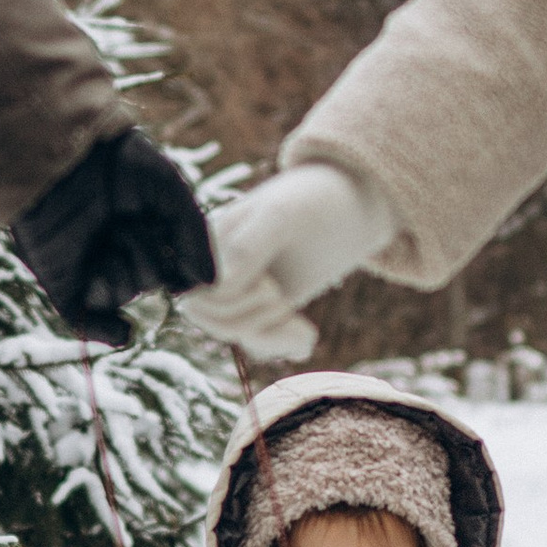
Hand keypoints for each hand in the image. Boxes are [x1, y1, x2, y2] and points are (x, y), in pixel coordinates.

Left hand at [11, 128, 214, 348]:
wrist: (59, 153)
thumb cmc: (117, 162)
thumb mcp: (170, 192)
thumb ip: (194, 236)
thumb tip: (207, 285)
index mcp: (145, 228)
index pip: (174, 263)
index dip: (182, 264)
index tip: (180, 251)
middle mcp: (119, 250)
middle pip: (152, 279)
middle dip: (147, 255)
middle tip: (127, 223)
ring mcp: (90, 267)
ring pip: (124, 294)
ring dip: (123, 269)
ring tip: (108, 236)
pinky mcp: (63, 281)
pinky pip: (86, 320)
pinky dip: (107, 331)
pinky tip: (124, 331)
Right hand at [187, 162, 391, 362]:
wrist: (349, 204)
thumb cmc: (311, 200)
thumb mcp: (281, 214)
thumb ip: (247, 246)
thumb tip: (218, 286)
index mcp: (209, 244)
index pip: (196, 295)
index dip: (229, 302)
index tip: (268, 283)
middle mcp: (220, 268)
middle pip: (210, 320)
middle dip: (248, 319)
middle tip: (280, 297)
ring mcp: (245, 289)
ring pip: (237, 334)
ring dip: (270, 334)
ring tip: (300, 320)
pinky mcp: (269, 306)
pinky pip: (263, 342)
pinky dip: (286, 346)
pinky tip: (308, 332)